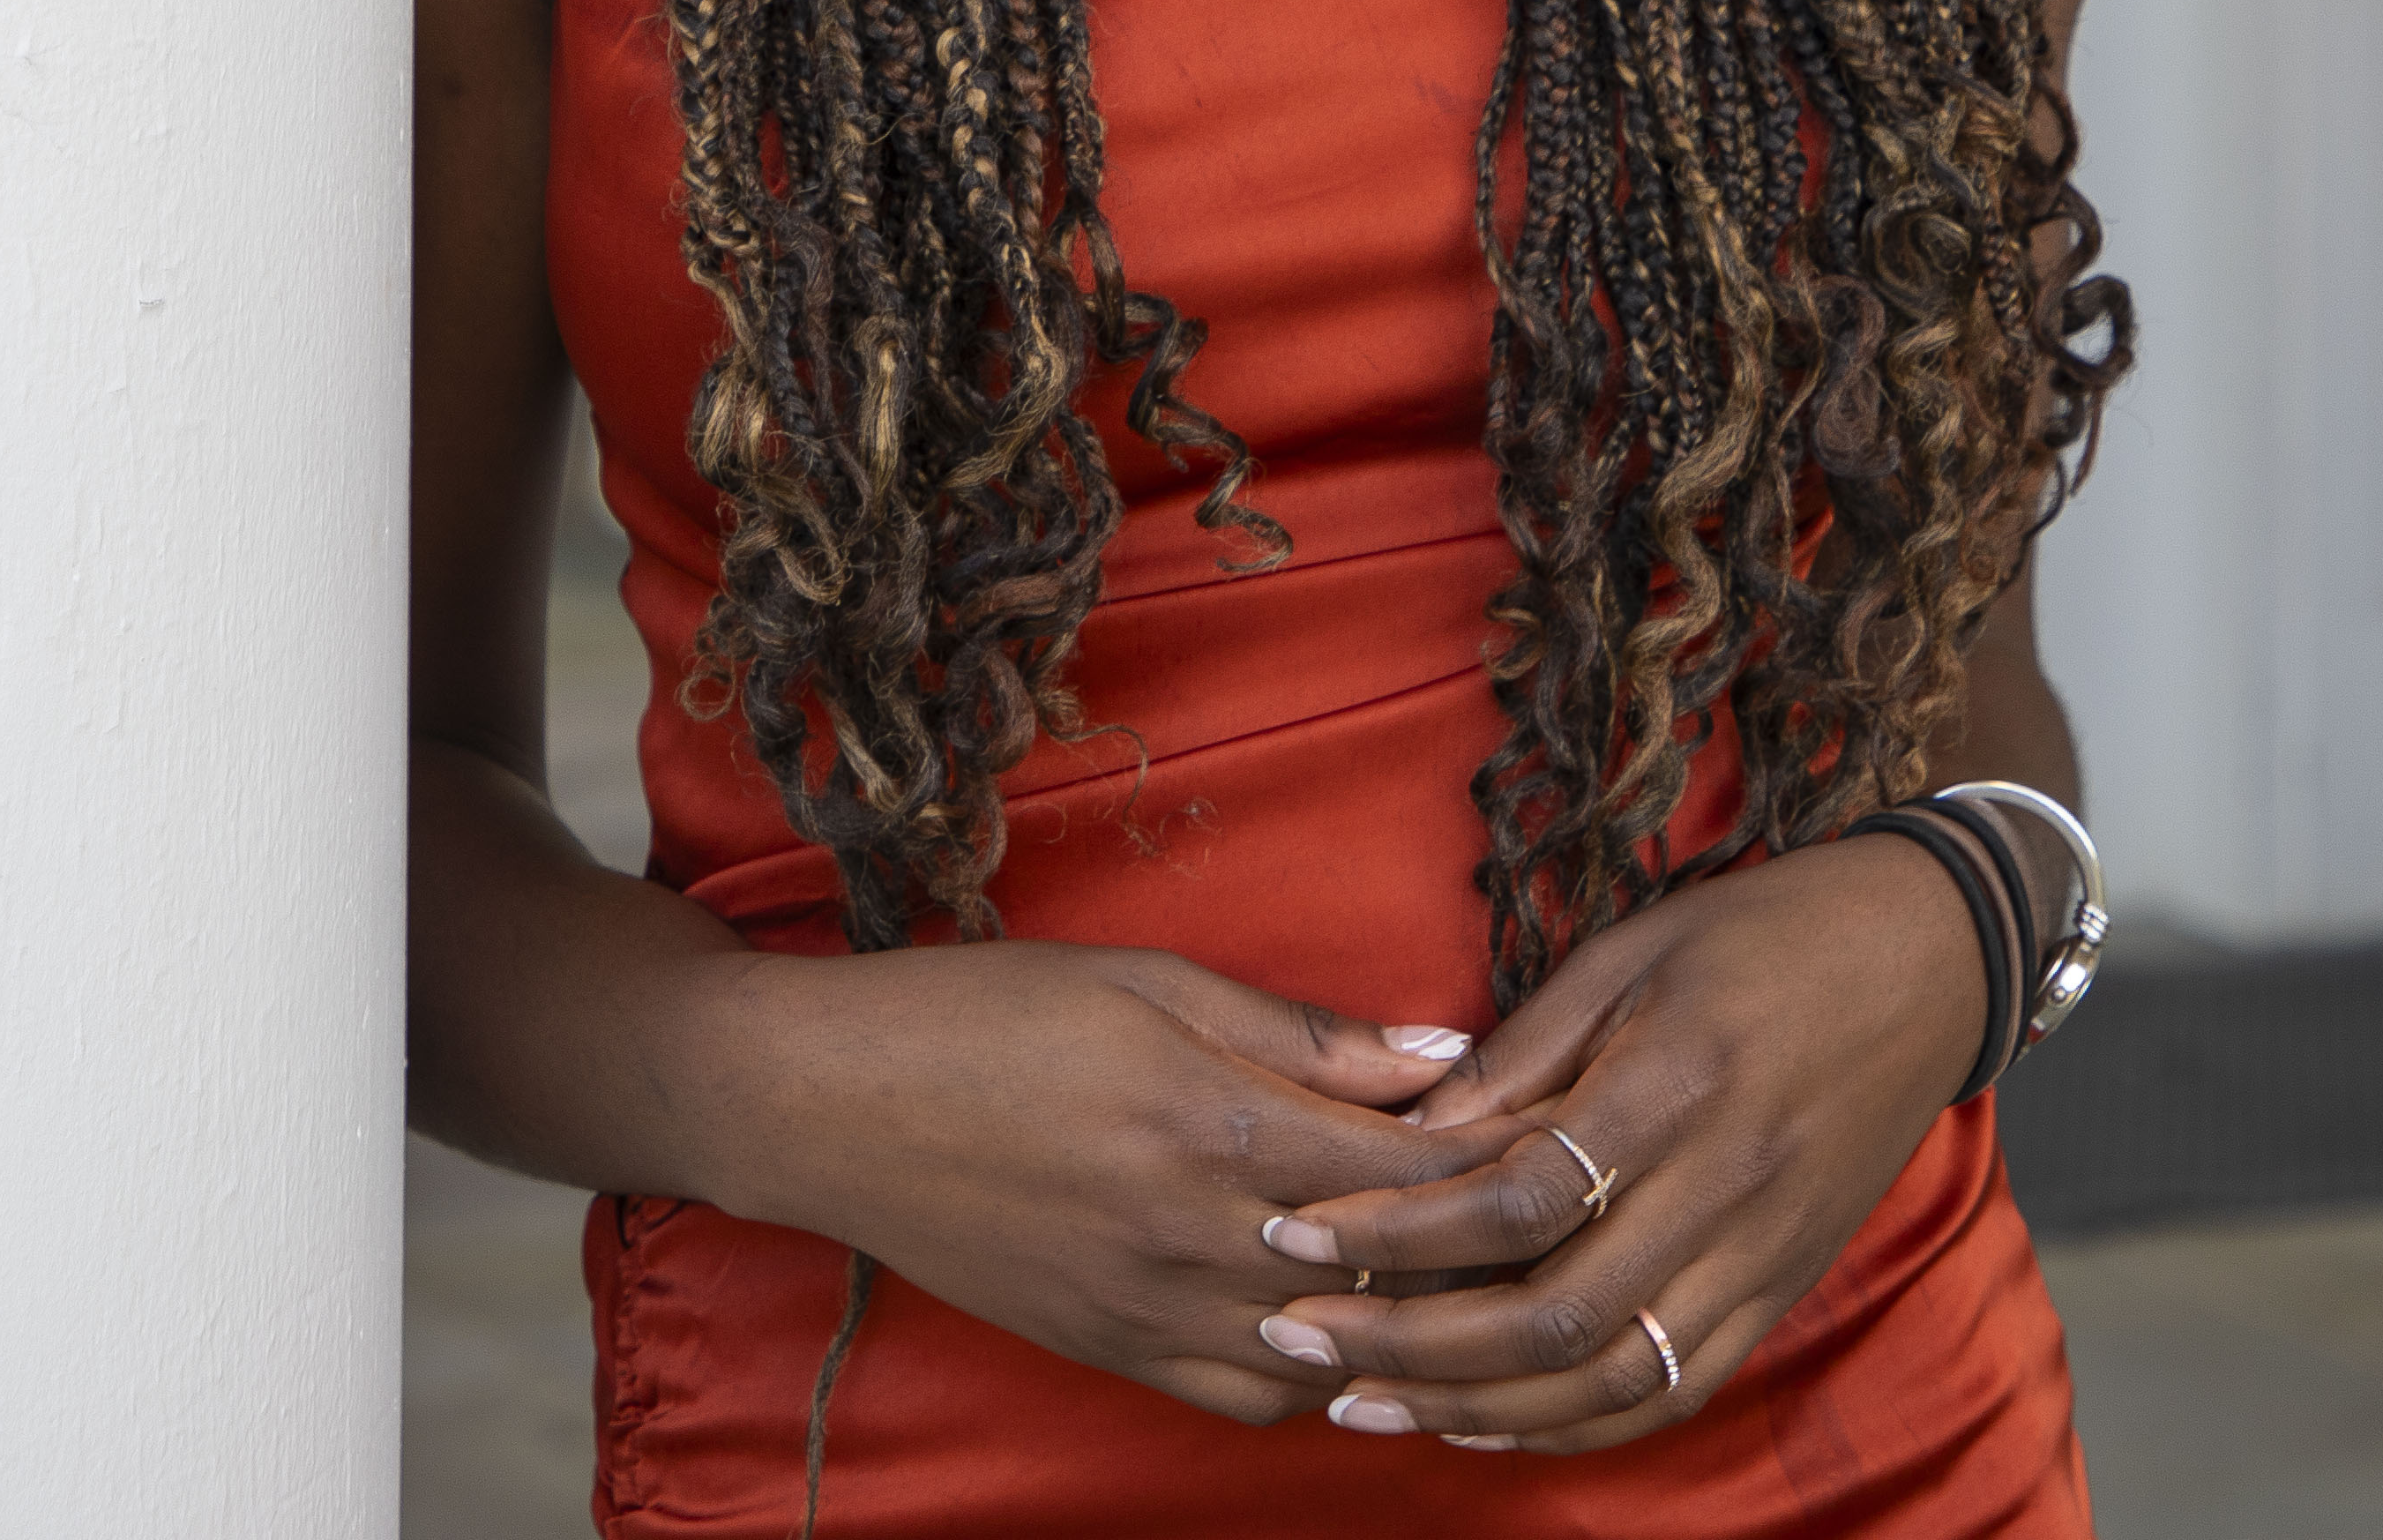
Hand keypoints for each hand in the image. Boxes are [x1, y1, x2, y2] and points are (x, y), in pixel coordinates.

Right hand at [733, 943, 1503, 1422]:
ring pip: (1336, 1359)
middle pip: (1392, 1275)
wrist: (831, 1107)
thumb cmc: (988, 1016)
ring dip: (1408, 1325)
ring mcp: (1151, 1313)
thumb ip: (1303, 1033)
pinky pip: (1253, 1399)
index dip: (1496, 1152)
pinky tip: (1350, 1326)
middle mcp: (1194, 1239)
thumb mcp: (1152, 983)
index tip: (1551, 1125)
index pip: (1411, 1169)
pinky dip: (1321, 1373)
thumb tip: (1444, 1051)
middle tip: (1539, 1208)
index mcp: (1212, 1127)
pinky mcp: (1113, 1354)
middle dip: (1478, 1247)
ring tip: (1461, 1276)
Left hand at [1242, 834, 1989, 1452]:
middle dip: (1411, 1343)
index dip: (1397, 1230)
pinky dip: (1571, 1424)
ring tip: (1365, 1400)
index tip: (1298, 1233)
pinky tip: (1484, 1419)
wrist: (1929, 960)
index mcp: (1678, 1083)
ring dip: (1475, 1405)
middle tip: (1300, 1336)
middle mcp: (1726, 1187)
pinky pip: (1672, 1390)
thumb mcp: (1633, 950)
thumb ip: (1524, 1050)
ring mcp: (1764, 1254)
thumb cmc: (1767, 933)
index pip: (1517, 1198)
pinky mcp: (1784, 1289)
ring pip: (1609, 1381)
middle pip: (1554, 1316)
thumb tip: (1408, 1131)